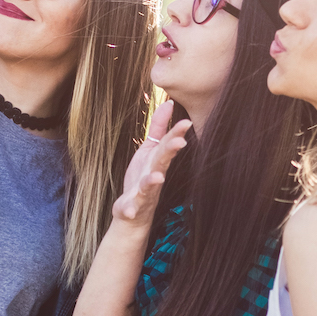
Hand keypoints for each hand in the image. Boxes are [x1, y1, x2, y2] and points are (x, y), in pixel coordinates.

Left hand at [113, 100, 190, 226]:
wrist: (133, 213)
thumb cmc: (142, 178)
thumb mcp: (149, 150)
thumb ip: (158, 127)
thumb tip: (169, 103)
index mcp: (157, 161)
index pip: (168, 144)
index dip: (176, 133)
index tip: (187, 122)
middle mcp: (154, 175)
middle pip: (162, 161)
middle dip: (170, 151)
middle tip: (179, 142)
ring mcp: (144, 192)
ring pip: (149, 186)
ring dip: (153, 181)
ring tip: (157, 177)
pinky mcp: (132, 206)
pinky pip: (132, 207)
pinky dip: (131, 208)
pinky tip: (130, 209)